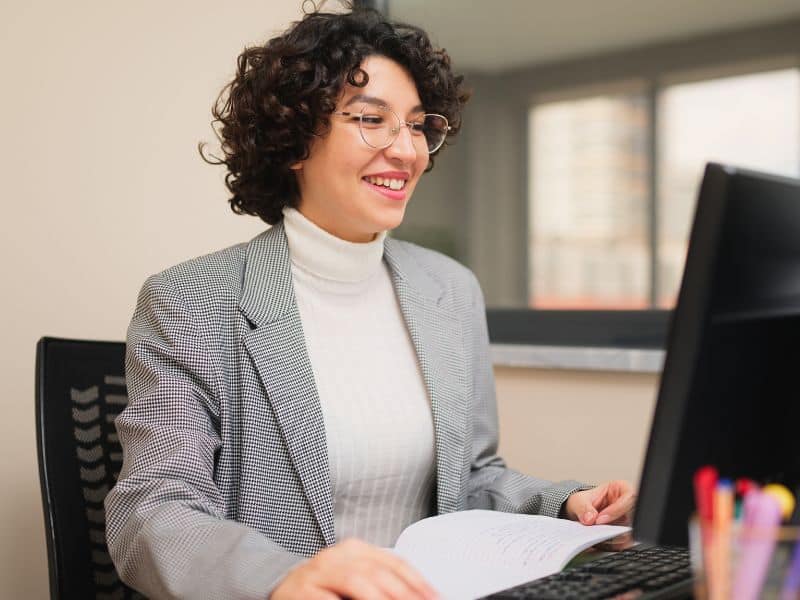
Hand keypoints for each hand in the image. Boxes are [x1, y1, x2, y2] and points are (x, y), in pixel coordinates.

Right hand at [270, 538, 438, 599]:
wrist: (280, 587)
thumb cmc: (324, 587)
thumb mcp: (354, 577)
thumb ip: (380, 583)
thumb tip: (417, 595)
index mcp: (355, 549)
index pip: (394, 563)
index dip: (417, 582)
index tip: (434, 598)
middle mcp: (337, 556)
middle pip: (378, 572)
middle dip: (403, 594)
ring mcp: (318, 573)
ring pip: (356, 581)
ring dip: (380, 599)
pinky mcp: (302, 591)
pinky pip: (327, 599)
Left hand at [564, 480, 635, 549]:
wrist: (579, 513)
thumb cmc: (583, 502)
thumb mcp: (579, 500)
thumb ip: (583, 508)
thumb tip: (590, 518)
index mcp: (622, 489)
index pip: (629, 497)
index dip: (616, 510)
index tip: (600, 520)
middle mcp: (628, 505)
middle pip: (633, 517)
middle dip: (616, 527)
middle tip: (599, 533)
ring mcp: (628, 521)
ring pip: (630, 532)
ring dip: (614, 538)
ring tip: (597, 540)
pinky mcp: (624, 534)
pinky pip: (624, 542)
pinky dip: (612, 545)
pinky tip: (600, 544)